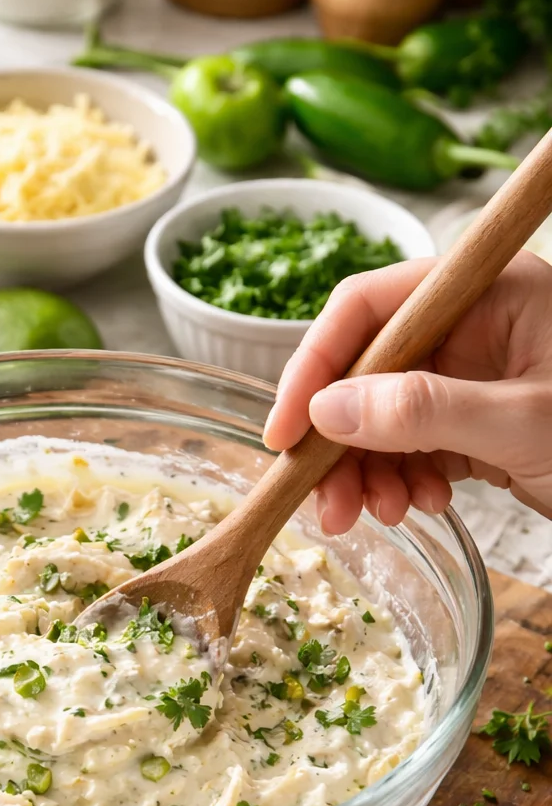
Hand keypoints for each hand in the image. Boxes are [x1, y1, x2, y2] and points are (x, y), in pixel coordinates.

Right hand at [263, 249, 551, 532]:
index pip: (368, 307)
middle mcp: (472, 326)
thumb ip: (424, 412)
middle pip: (365, 369)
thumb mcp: (521, 422)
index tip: (284, 433)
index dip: (314, 366)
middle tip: (326, 504)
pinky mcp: (476, 423)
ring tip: (379, 514)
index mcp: (486, 292)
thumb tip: (327, 413)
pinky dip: (401, 480)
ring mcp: (472, 376)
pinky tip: (419, 504)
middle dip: (338, 439)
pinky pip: (412, 446)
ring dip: (366, 470)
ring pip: (381, 416)